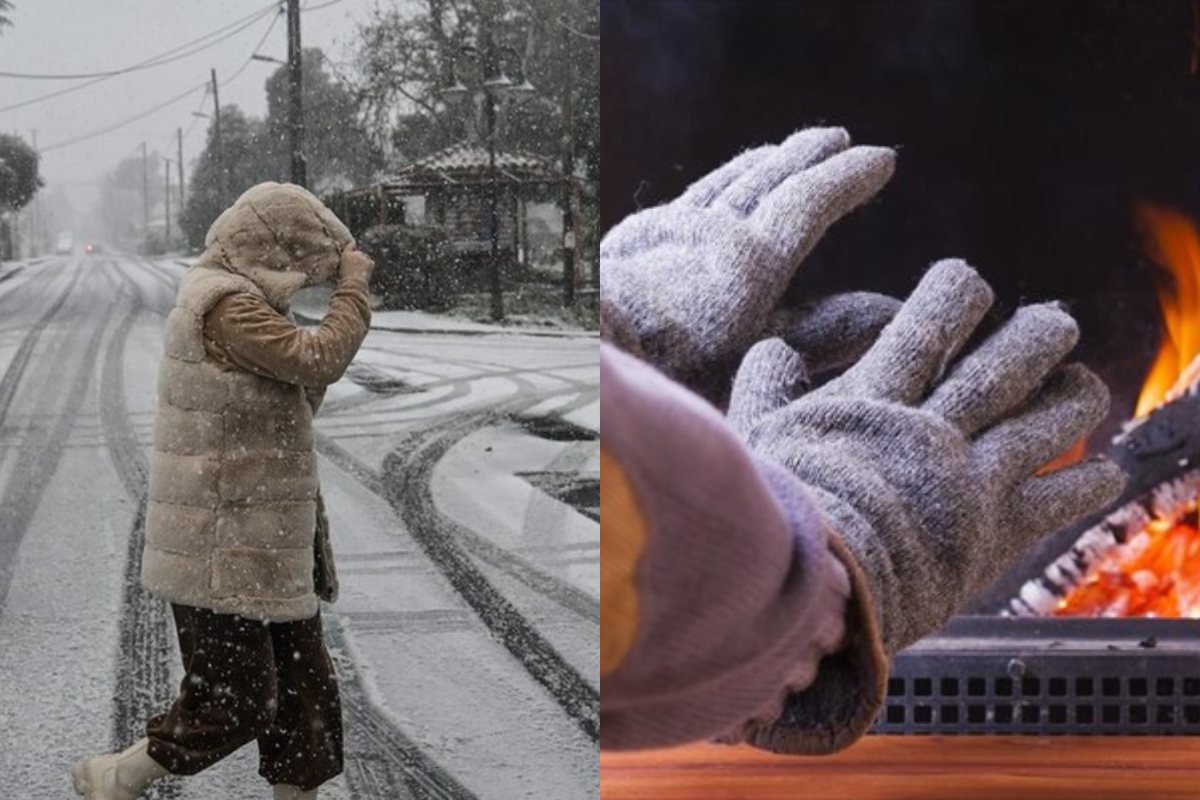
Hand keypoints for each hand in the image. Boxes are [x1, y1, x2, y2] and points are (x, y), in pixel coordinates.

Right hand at [339, 244, 374, 283]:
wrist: (353, 284)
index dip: (353, 245)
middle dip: (359, 258)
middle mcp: (355, 253)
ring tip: (361, 272)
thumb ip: (346, 262)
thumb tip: (351, 263)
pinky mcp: (370, 262)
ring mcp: (363, 257)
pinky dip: (369, 266)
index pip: (350, 246)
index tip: (354, 244)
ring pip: (365, 257)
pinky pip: (371, 262)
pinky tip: (366, 273)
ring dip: (364, 262)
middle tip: (358, 268)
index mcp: (346, 254)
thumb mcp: (342, 269)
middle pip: (359, 253)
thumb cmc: (345, 280)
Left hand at [600, 127, 894, 400]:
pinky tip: (707, 197)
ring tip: (778, 152)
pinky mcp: (631, 240)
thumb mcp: (757, 362)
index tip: (882, 158)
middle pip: (767, 178)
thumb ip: (823, 335)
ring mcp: (667, 229)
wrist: (583, 351)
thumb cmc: (674, 375)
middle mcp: (712, 229)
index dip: (848, 178)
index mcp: (752, 261)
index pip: (810, 201)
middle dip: (805, 156)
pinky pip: (686, 199)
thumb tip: (891, 312)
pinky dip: (713, 188)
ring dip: (758, 165)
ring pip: (723, 184)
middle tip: (834, 138)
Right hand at [729, 260, 1125, 654]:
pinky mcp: (994, 531)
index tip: (967, 283)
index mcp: (876, 399)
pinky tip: (1106, 474)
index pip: (928, 325)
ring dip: (1074, 397)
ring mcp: (971, 478)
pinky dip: (1087, 483)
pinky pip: (1058, 499)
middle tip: (1053, 323)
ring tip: (1086, 386)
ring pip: (1044, 421)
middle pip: (1003, 364)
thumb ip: (765, 386)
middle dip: (1035, 336)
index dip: (956, 294)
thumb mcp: (754, 435)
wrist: (813, 586)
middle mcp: (933, 428)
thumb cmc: (776, 511)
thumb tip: (771, 348)